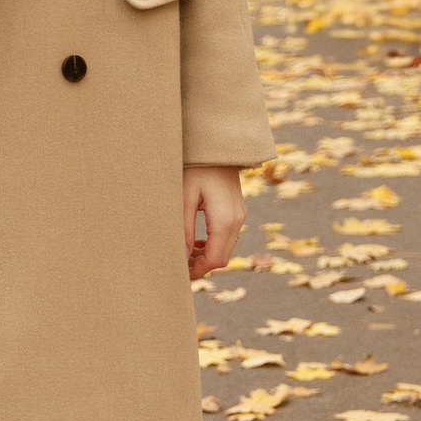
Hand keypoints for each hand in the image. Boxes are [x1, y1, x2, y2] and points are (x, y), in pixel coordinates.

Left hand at [184, 163, 244, 279]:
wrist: (217, 146)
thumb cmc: (196, 168)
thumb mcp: (184, 197)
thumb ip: (185, 228)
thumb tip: (182, 256)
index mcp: (225, 219)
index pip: (215, 259)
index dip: (198, 271)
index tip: (180, 274)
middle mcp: (237, 220)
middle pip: (223, 257)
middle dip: (202, 266)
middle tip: (179, 267)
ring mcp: (240, 215)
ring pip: (226, 248)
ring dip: (207, 256)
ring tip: (185, 255)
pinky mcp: (237, 211)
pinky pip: (228, 237)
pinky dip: (214, 244)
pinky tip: (197, 243)